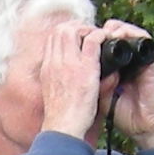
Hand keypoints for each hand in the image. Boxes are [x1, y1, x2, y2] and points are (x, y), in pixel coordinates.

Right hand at [27, 18, 103, 144]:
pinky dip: (99, 36)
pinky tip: (106, 40)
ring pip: (74, 30)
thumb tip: (68, 73)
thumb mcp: (53, 93)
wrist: (63, 127)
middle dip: (77, 26)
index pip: (52, 38)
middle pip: (61, 29)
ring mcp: (69, 63)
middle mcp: (55, 62)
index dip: (66, 32)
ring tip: (98, 37)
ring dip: (87, 29)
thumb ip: (58, 79)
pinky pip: (92, 41)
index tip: (77, 37)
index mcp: (47, 68)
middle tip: (89, 34)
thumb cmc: (62, 117)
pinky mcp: (84, 68)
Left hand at [95, 20, 153, 145]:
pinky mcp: (149, 63)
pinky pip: (144, 40)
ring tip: (110, 30)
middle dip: (108, 28)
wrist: (143, 125)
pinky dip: (134, 33)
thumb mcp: (100, 94)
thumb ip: (92, 80)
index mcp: (115, 67)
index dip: (96, 35)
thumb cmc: (122, 113)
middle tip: (97, 29)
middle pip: (119, 33)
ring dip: (120, 27)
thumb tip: (78, 66)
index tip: (85, 34)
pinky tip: (122, 35)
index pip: (106, 43)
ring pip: (131, 32)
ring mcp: (139, 61)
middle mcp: (128, 61)